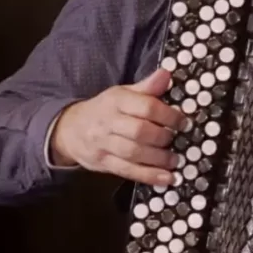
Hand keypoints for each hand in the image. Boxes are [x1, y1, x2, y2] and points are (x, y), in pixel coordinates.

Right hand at [50, 68, 186, 185]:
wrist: (69, 129)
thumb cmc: (105, 109)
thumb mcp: (123, 93)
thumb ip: (146, 87)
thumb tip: (166, 74)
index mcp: (116, 101)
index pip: (145, 107)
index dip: (168, 115)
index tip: (183, 122)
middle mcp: (108, 122)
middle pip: (140, 132)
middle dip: (163, 137)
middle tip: (178, 139)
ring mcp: (103, 144)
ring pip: (133, 153)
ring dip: (159, 159)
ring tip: (176, 160)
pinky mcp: (102, 163)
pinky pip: (127, 171)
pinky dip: (149, 176)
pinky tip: (167, 178)